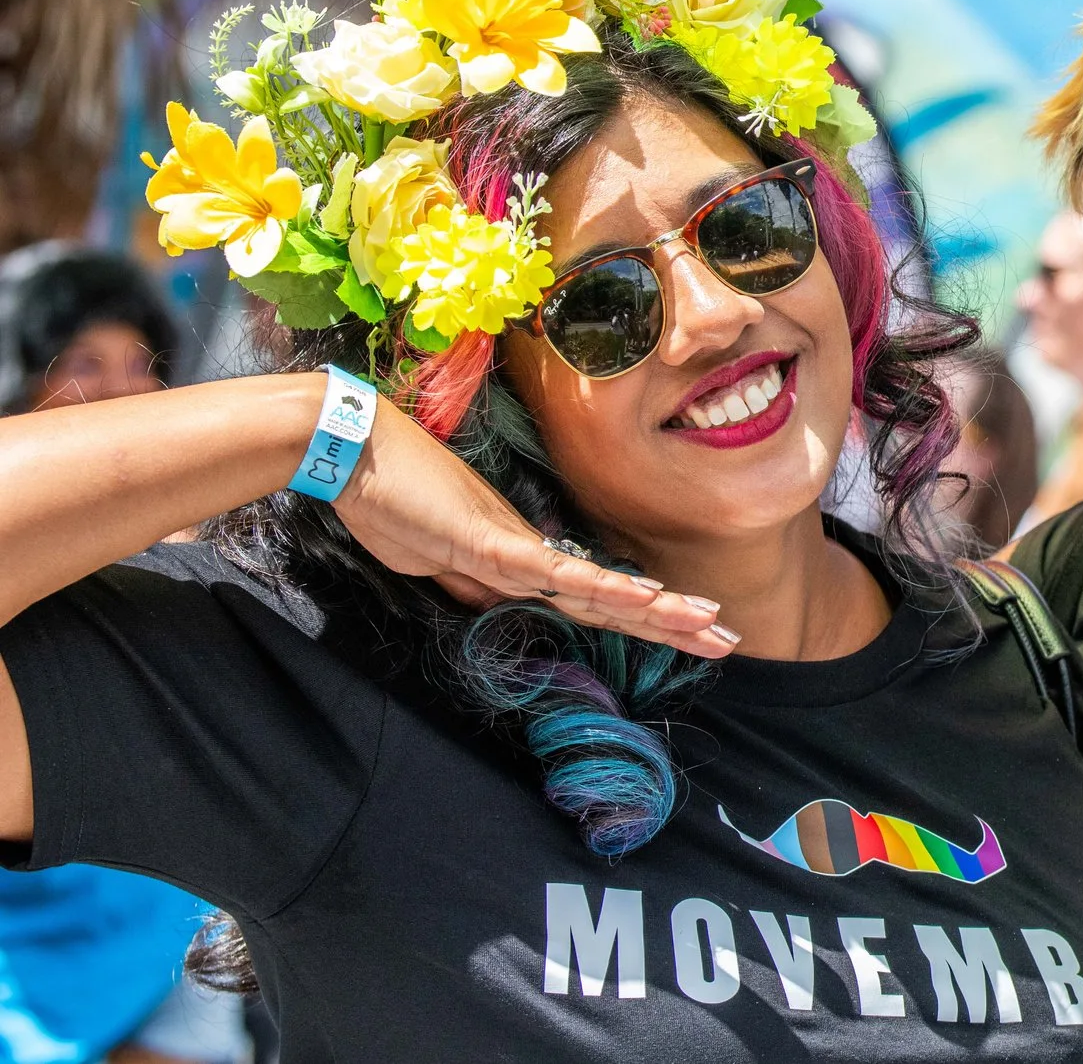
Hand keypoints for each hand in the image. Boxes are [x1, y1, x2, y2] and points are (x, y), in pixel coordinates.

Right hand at [334, 399, 732, 656]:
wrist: (350, 447)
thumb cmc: (389, 497)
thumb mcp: (431, 558)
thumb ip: (467, 580)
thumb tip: (492, 602)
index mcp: (519, 558)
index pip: (593, 600)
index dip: (641, 618)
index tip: (690, 632)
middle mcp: (529, 553)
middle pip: (612, 599)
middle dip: (671, 623)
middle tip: (728, 638)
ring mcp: (513, 546)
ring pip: (598, 589)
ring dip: (654, 609)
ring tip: (708, 623)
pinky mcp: (489, 541)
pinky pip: (553, 572)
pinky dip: (599, 587)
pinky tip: (641, 598)